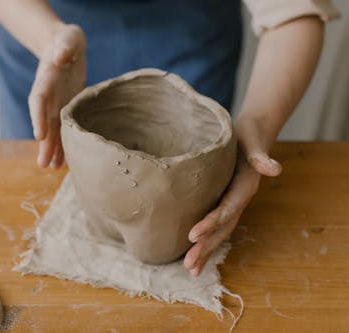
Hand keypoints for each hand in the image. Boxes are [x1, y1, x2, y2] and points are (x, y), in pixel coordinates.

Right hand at [28, 24, 85, 168]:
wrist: (65, 45)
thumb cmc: (68, 40)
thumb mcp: (69, 37)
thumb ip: (66, 46)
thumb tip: (61, 57)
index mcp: (46, 78)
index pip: (39, 100)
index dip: (38, 117)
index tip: (39, 135)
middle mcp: (48, 95)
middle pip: (44, 121)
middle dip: (44, 143)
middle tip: (43, 164)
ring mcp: (56, 102)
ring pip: (53, 129)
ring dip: (53, 148)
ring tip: (53, 168)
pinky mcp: (65, 107)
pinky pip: (63, 127)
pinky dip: (64, 142)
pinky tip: (65, 159)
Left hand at [183, 119, 282, 275]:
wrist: (251, 136)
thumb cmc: (247, 136)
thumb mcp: (252, 141)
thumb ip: (260, 155)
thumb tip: (274, 168)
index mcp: (244, 187)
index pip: (226, 209)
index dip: (211, 223)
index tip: (192, 235)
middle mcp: (239, 200)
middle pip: (222, 228)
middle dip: (206, 247)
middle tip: (189, 265)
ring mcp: (232, 204)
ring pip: (220, 232)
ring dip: (206, 251)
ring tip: (191, 270)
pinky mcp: (224, 204)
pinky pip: (216, 226)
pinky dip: (206, 242)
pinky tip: (193, 255)